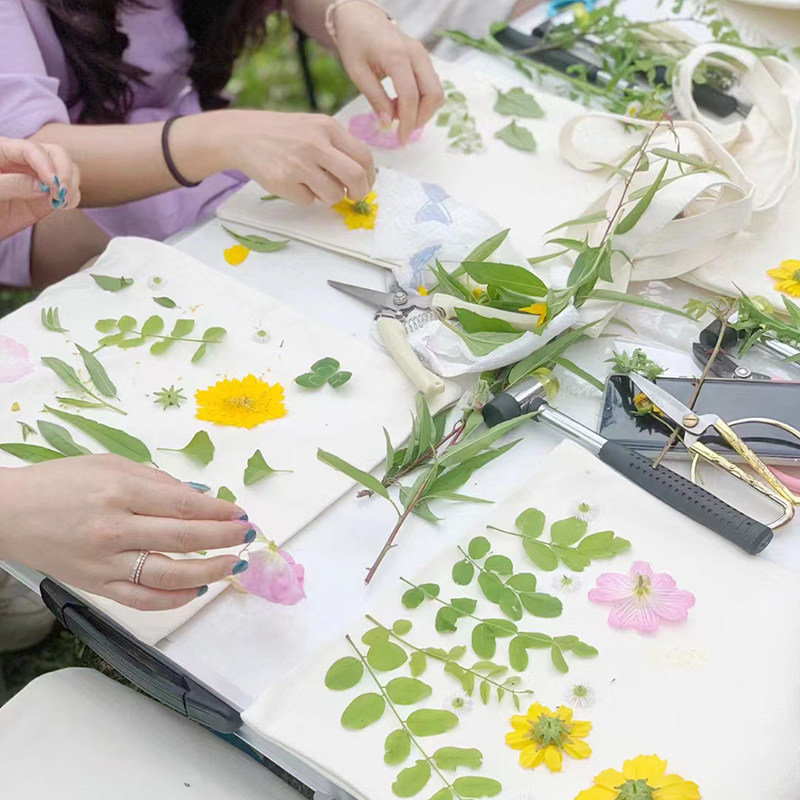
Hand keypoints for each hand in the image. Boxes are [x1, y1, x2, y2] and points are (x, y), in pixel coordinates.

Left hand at [0, 137, 79, 240]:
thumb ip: (11, 186)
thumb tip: (43, 188)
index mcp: (2, 151)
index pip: (31, 149)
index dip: (46, 163)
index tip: (53, 184)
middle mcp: (23, 162)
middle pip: (56, 153)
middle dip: (64, 171)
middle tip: (61, 193)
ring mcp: (36, 180)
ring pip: (67, 171)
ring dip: (71, 185)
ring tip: (60, 202)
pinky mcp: (45, 199)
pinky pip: (69, 193)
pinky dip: (73, 198)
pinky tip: (62, 206)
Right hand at [0, 455, 253, 610]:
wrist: (9, 513)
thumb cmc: (61, 482)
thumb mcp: (110, 464)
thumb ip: (158, 481)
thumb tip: (201, 496)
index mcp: (120, 491)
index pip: (185, 505)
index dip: (220, 511)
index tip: (240, 514)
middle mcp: (115, 528)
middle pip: (185, 538)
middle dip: (225, 537)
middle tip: (248, 536)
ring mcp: (105, 562)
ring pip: (170, 574)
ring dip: (211, 570)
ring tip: (233, 563)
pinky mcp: (96, 586)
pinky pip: (142, 600)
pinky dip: (174, 598)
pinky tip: (196, 588)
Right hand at [216, 109, 374, 204]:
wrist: (243, 135)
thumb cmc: (285, 134)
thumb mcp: (315, 127)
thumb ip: (339, 146)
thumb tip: (363, 177)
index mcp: (327, 127)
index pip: (364, 156)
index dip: (369, 176)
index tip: (365, 185)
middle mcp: (315, 143)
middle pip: (355, 177)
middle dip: (360, 193)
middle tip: (353, 197)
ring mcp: (298, 163)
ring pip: (334, 194)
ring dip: (330, 197)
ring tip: (315, 185)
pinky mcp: (283, 181)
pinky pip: (309, 201)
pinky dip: (306, 197)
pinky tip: (294, 183)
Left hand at [333, 4, 443, 142]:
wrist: (360, 17)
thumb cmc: (355, 42)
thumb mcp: (357, 72)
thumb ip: (375, 98)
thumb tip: (388, 124)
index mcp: (397, 56)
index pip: (410, 96)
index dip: (408, 122)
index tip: (400, 140)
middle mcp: (416, 54)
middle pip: (433, 94)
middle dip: (421, 118)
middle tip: (402, 129)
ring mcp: (423, 55)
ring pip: (436, 91)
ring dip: (423, 110)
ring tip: (400, 115)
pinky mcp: (424, 59)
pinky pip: (431, 85)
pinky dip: (422, 100)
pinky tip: (403, 104)